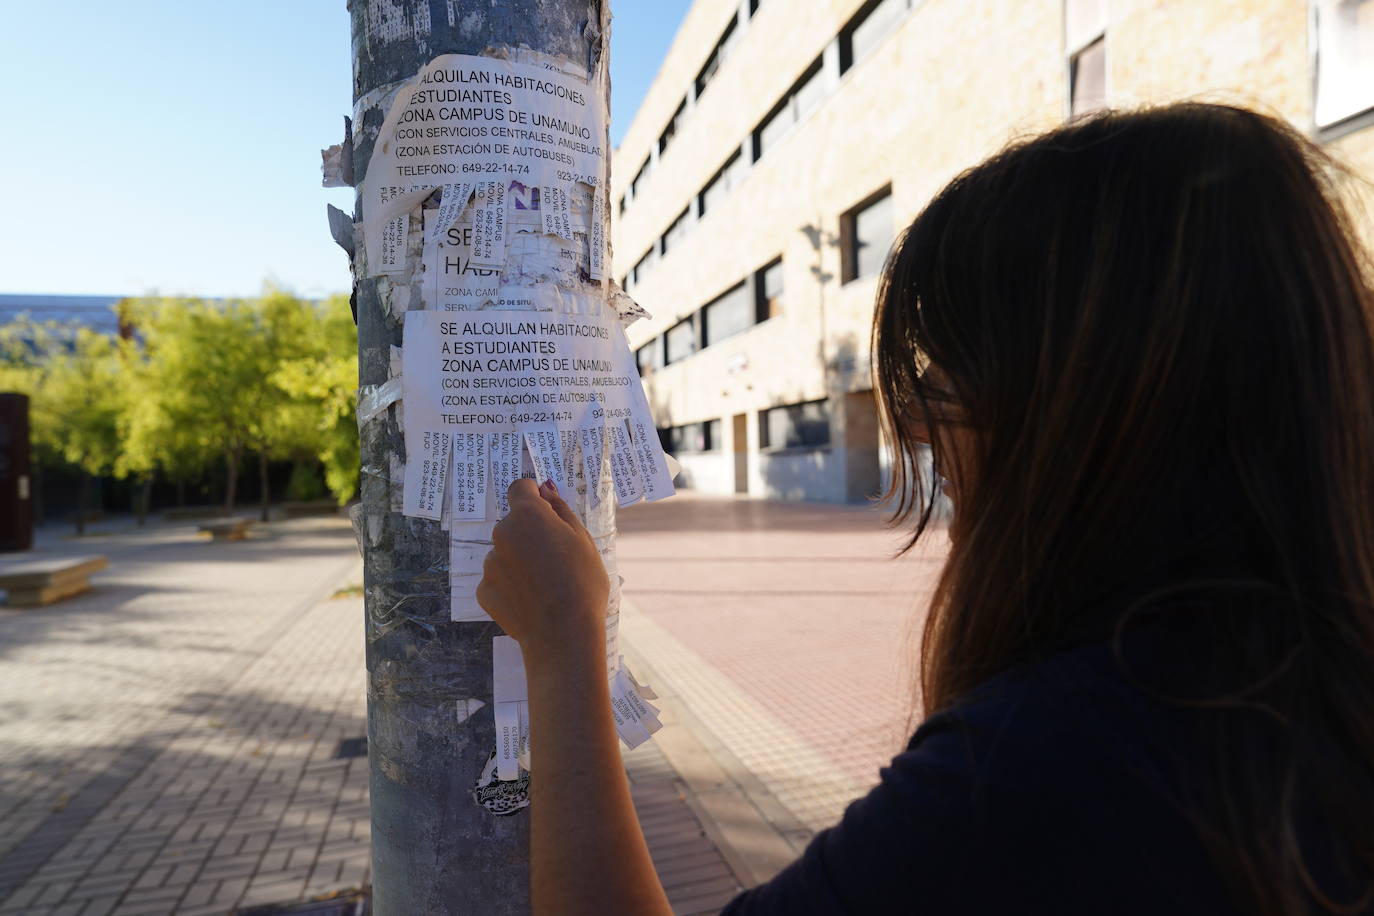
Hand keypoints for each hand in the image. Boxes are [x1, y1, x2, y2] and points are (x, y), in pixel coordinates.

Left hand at [477, 478, 609, 655]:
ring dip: (519, 560)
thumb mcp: (583, 540)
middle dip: (529, 533)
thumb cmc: (582, 583)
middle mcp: (502, 534)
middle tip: (555, 558)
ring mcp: (490, 563)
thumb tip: (546, 489)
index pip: (520, 488)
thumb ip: (560, 510)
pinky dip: (510, 585)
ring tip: (544, 584)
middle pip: (513, 523)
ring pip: (505, 552)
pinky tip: (530, 600)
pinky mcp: (483, 590)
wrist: (564, 634)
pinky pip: (498, 578)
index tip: (547, 512)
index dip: (534, 497)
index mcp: (527, 516)